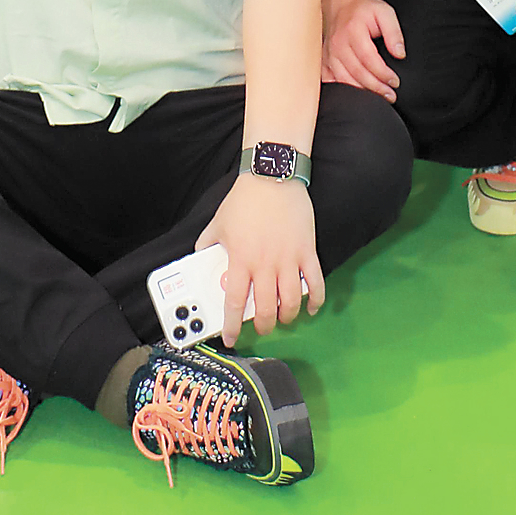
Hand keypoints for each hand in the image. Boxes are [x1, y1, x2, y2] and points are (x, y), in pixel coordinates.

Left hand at [197, 176, 323, 345]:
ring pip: (291, 302)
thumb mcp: (218, 223)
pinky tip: (310, 308)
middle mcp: (265, 264)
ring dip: (287, 316)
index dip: (231, 325)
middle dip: (264, 326)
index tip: (230, 338)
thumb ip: (208, 244)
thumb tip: (199, 260)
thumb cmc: (244, 200)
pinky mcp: (307, 251)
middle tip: (262, 327)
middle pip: (266, 310)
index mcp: (241, 259)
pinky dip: (315, 300)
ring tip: (283, 317)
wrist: (272, 176)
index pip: (234, 302)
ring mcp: (289, 259)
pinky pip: (316, 283)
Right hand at [322, 0, 404, 100]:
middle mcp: (338, 44)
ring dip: (361, 92)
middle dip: (376, 88)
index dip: (383, 74)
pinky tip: (355, 95)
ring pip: (343, 80)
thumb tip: (399, 54)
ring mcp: (329, 53)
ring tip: (378, 97)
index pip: (369, 59)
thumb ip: (394, 32)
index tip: (395, 82)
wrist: (340, 2)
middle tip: (390, 95)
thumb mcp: (384, 12)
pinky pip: (331, 80)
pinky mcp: (324, 59)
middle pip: (357, 73)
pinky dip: (342, 91)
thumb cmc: (364, 9)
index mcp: (353, 31)